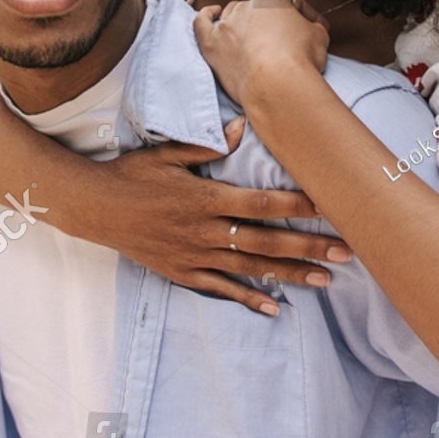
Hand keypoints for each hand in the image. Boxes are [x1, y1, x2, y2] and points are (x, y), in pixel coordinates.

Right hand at [85, 115, 348, 314]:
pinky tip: (274, 308)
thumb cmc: (132, 175)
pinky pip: (220, 289)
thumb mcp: (166, 153)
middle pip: (265, 241)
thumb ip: (207, 146)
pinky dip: (247, 299)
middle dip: (308, 246)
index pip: (260, 203)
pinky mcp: (182, 272)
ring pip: (250, 268)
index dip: (296, 206)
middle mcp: (203, 230)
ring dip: (290, 274)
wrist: (93, 208)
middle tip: (345, 251)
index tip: (329, 206)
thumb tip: (242, 129)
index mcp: (204, 197)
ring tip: (325, 279)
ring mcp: (193, 255)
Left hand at [193, 0, 329, 107]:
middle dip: (272, 22)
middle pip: (260, 9)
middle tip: (286, 40)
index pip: (291, 2)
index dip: (306, 15)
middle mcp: (246, 6)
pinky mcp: (212, 44)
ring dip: (243, 23)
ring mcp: (226, 25)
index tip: (313, 27)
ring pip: (232, 15)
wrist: (277, 84)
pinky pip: (201, 24)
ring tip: (254, 36)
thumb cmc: (299, 59)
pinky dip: (206, 16)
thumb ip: (314, 27)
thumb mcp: (319, 36)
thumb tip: (313, 29)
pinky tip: (212, 13)